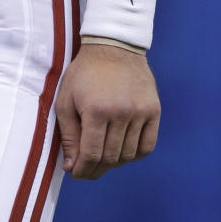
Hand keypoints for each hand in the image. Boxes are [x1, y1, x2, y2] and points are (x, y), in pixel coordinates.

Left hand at [55, 42, 159, 179]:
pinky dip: (135, 155)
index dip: (83, 169)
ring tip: (102, 159)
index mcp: (96, 110)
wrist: (113, 47)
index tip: (76, 174)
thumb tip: (72, 166)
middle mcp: (121, 113)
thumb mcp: (66, 99)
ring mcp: (140, 113)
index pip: (91, 154)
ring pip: (129, 155)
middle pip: (110, 157)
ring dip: (114, 163)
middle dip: (96, 169)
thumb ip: (68, 134)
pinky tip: (122, 152)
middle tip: (87, 171)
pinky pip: (147, 146)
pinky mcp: (154, 111)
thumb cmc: (84, 73)